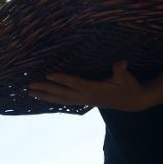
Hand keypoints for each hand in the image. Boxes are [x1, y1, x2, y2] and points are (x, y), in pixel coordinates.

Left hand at [28, 60, 150, 111]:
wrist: (133, 101)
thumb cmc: (129, 86)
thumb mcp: (126, 77)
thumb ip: (121, 70)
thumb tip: (121, 63)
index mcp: (93, 90)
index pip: (75, 83)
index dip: (62, 79)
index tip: (48, 75)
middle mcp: (85, 97)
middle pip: (62, 93)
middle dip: (45, 89)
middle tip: (29, 86)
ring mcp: (84, 100)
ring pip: (61, 99)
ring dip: (45, 96)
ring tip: (30, 93)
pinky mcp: (84, 101)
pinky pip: (65, 100)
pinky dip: (53, 98)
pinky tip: (44, 96)